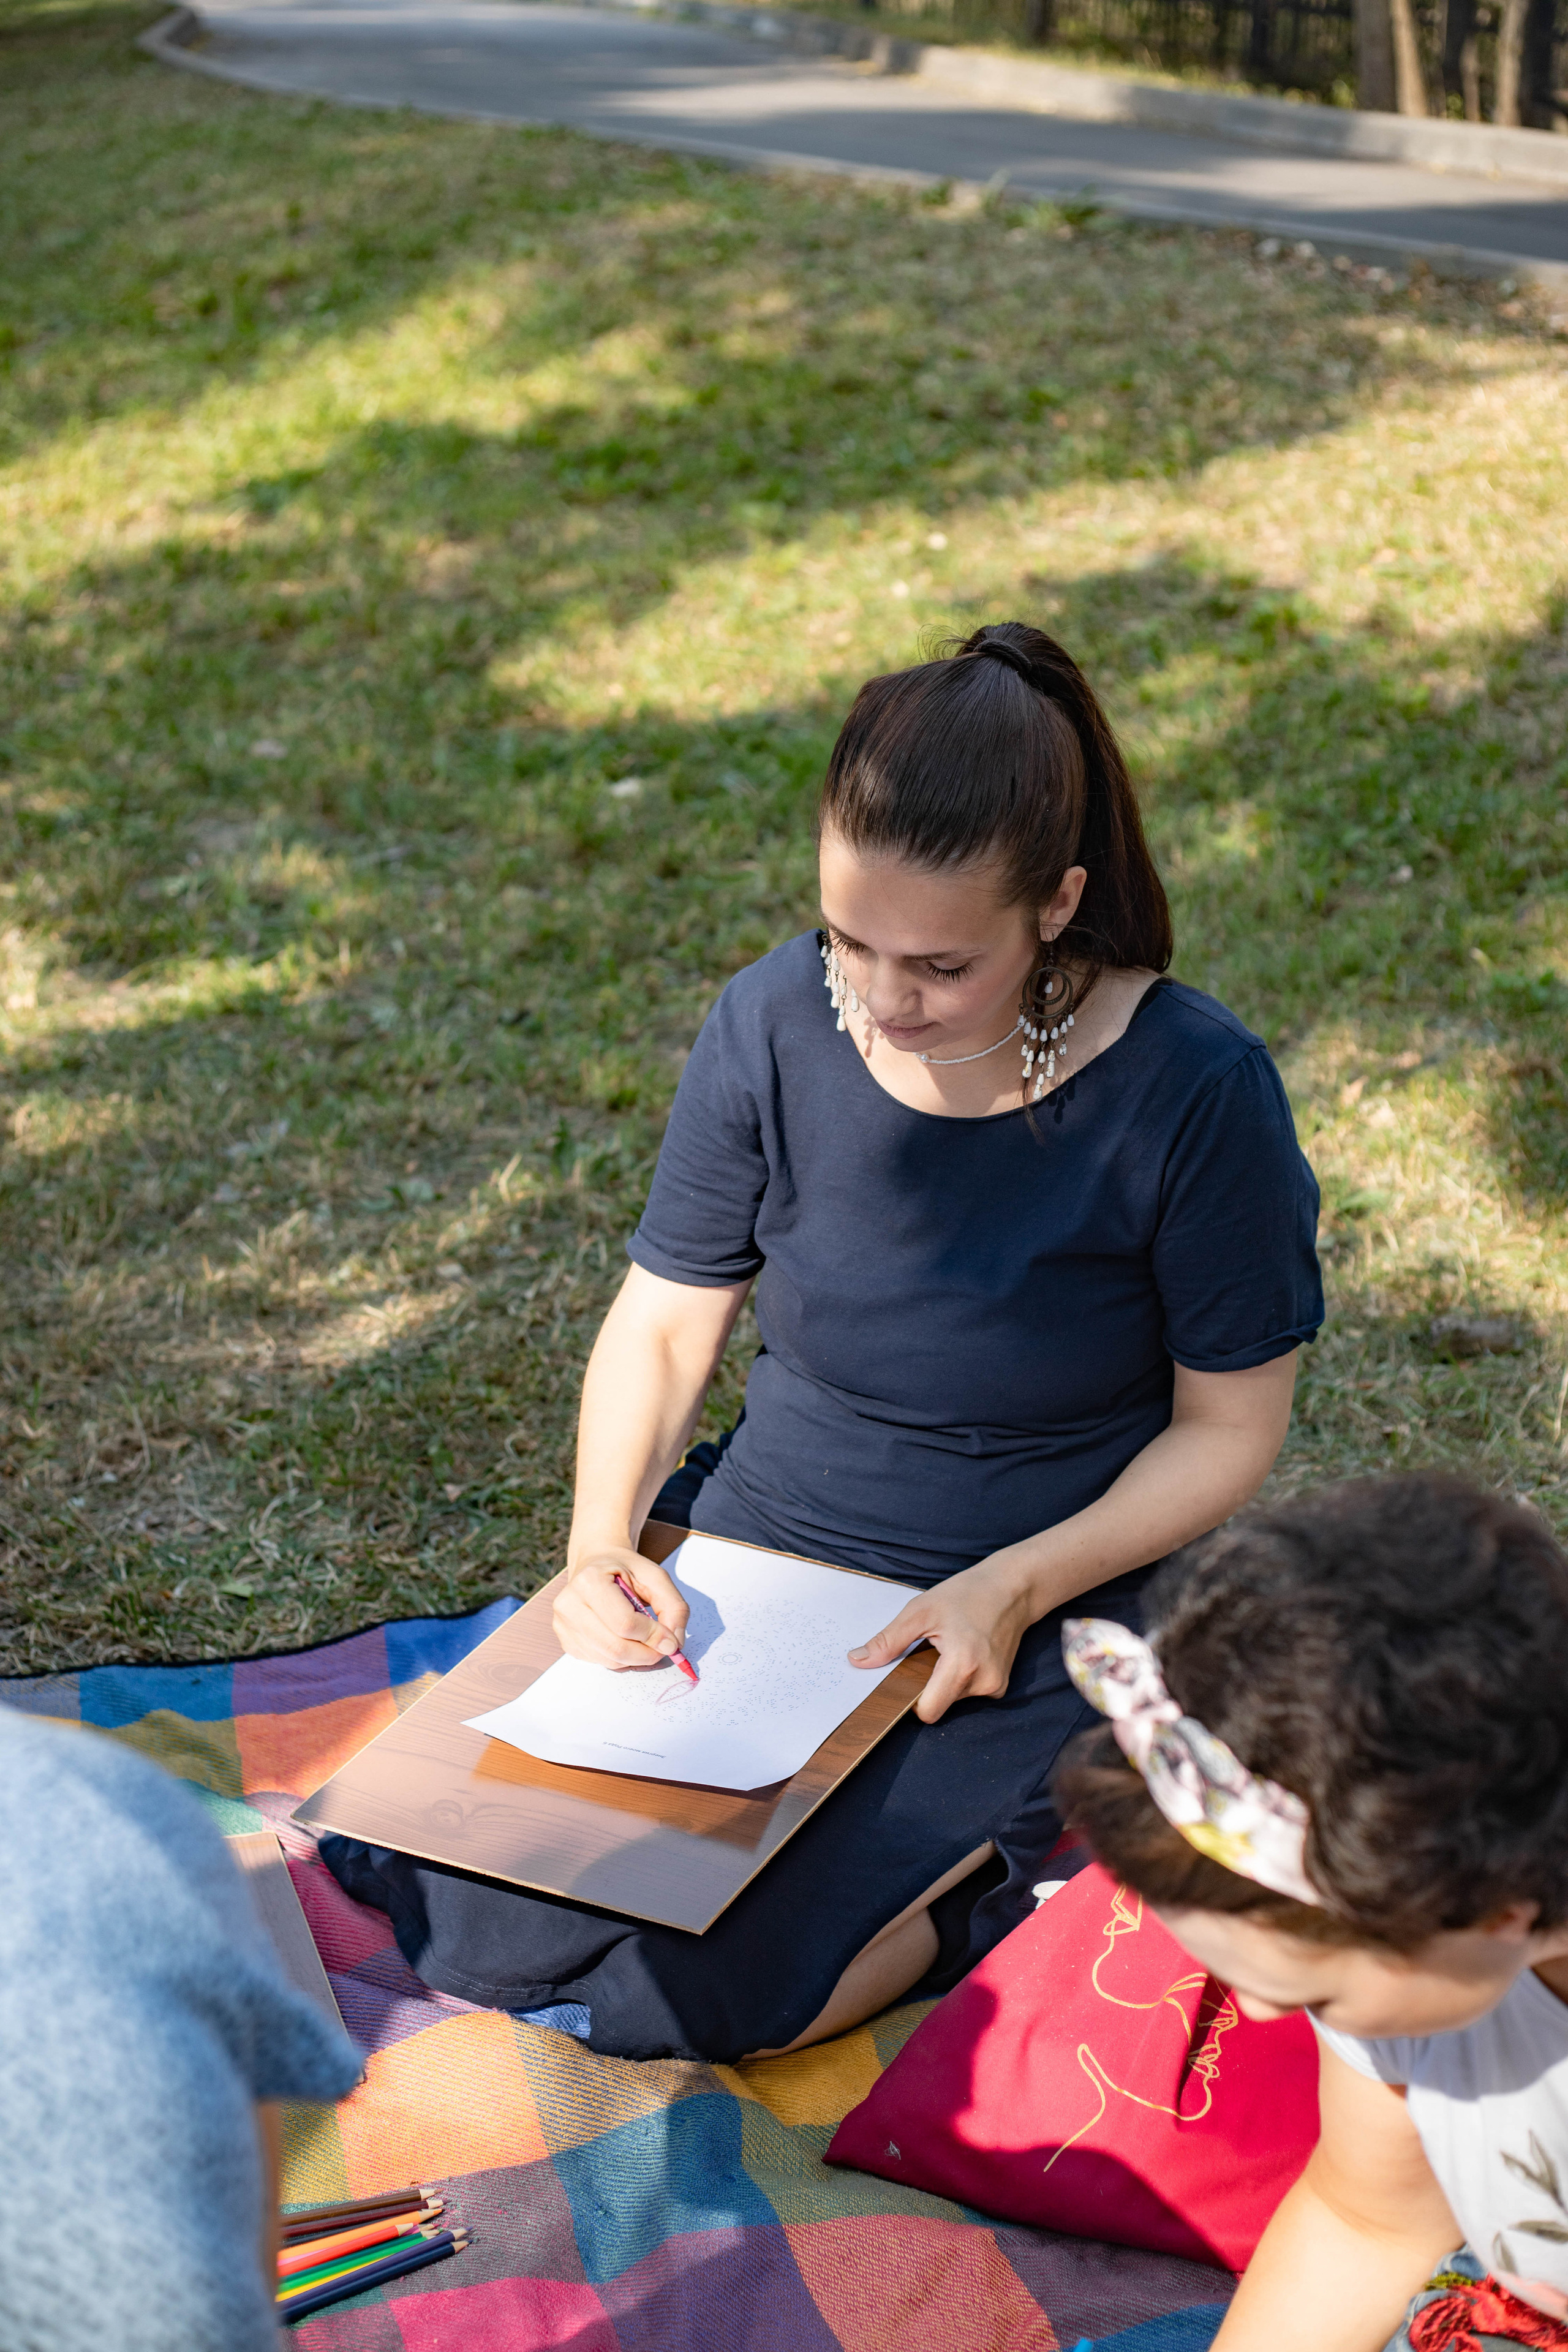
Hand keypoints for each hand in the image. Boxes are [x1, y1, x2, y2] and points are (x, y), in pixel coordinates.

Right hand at [554, 1547, 690, 1669]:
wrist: (596, 1563)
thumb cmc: (625, 1570)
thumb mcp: (655, 1577)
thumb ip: (673, 1607)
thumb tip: (674, 1643)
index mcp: (590, 1580)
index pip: (625, 1623)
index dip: (653, 1636)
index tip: (672, 1640)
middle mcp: (569, 1603)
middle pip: (615, 1647)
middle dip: (646, 1654)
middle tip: (663, 1649)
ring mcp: (563, 1623)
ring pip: (608, 1659)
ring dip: (635, 1659)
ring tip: (647, 1644)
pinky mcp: (565, 1639)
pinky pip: (598, 1661)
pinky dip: (620, 1659)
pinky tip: (626, 1641)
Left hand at [847, 1549, 1038, 1723]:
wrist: (1014, 1587)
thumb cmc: (968, 1594)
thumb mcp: (922, 1610)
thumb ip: (889, 1640)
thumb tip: (857, 1661)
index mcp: (962, 1664)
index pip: (928, 1711)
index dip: (910, 1701)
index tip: (902, 1680)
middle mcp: (983, 1681)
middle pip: (939, 1705)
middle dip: (926, 1686)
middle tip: (927, 1653)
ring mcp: (995, 1685)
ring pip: (953, 1699)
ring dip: (944, 1680)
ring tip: (949, 1647)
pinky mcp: (1001, 1685)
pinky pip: (968, 1692)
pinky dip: (960, 1678)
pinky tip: (964, 1651)